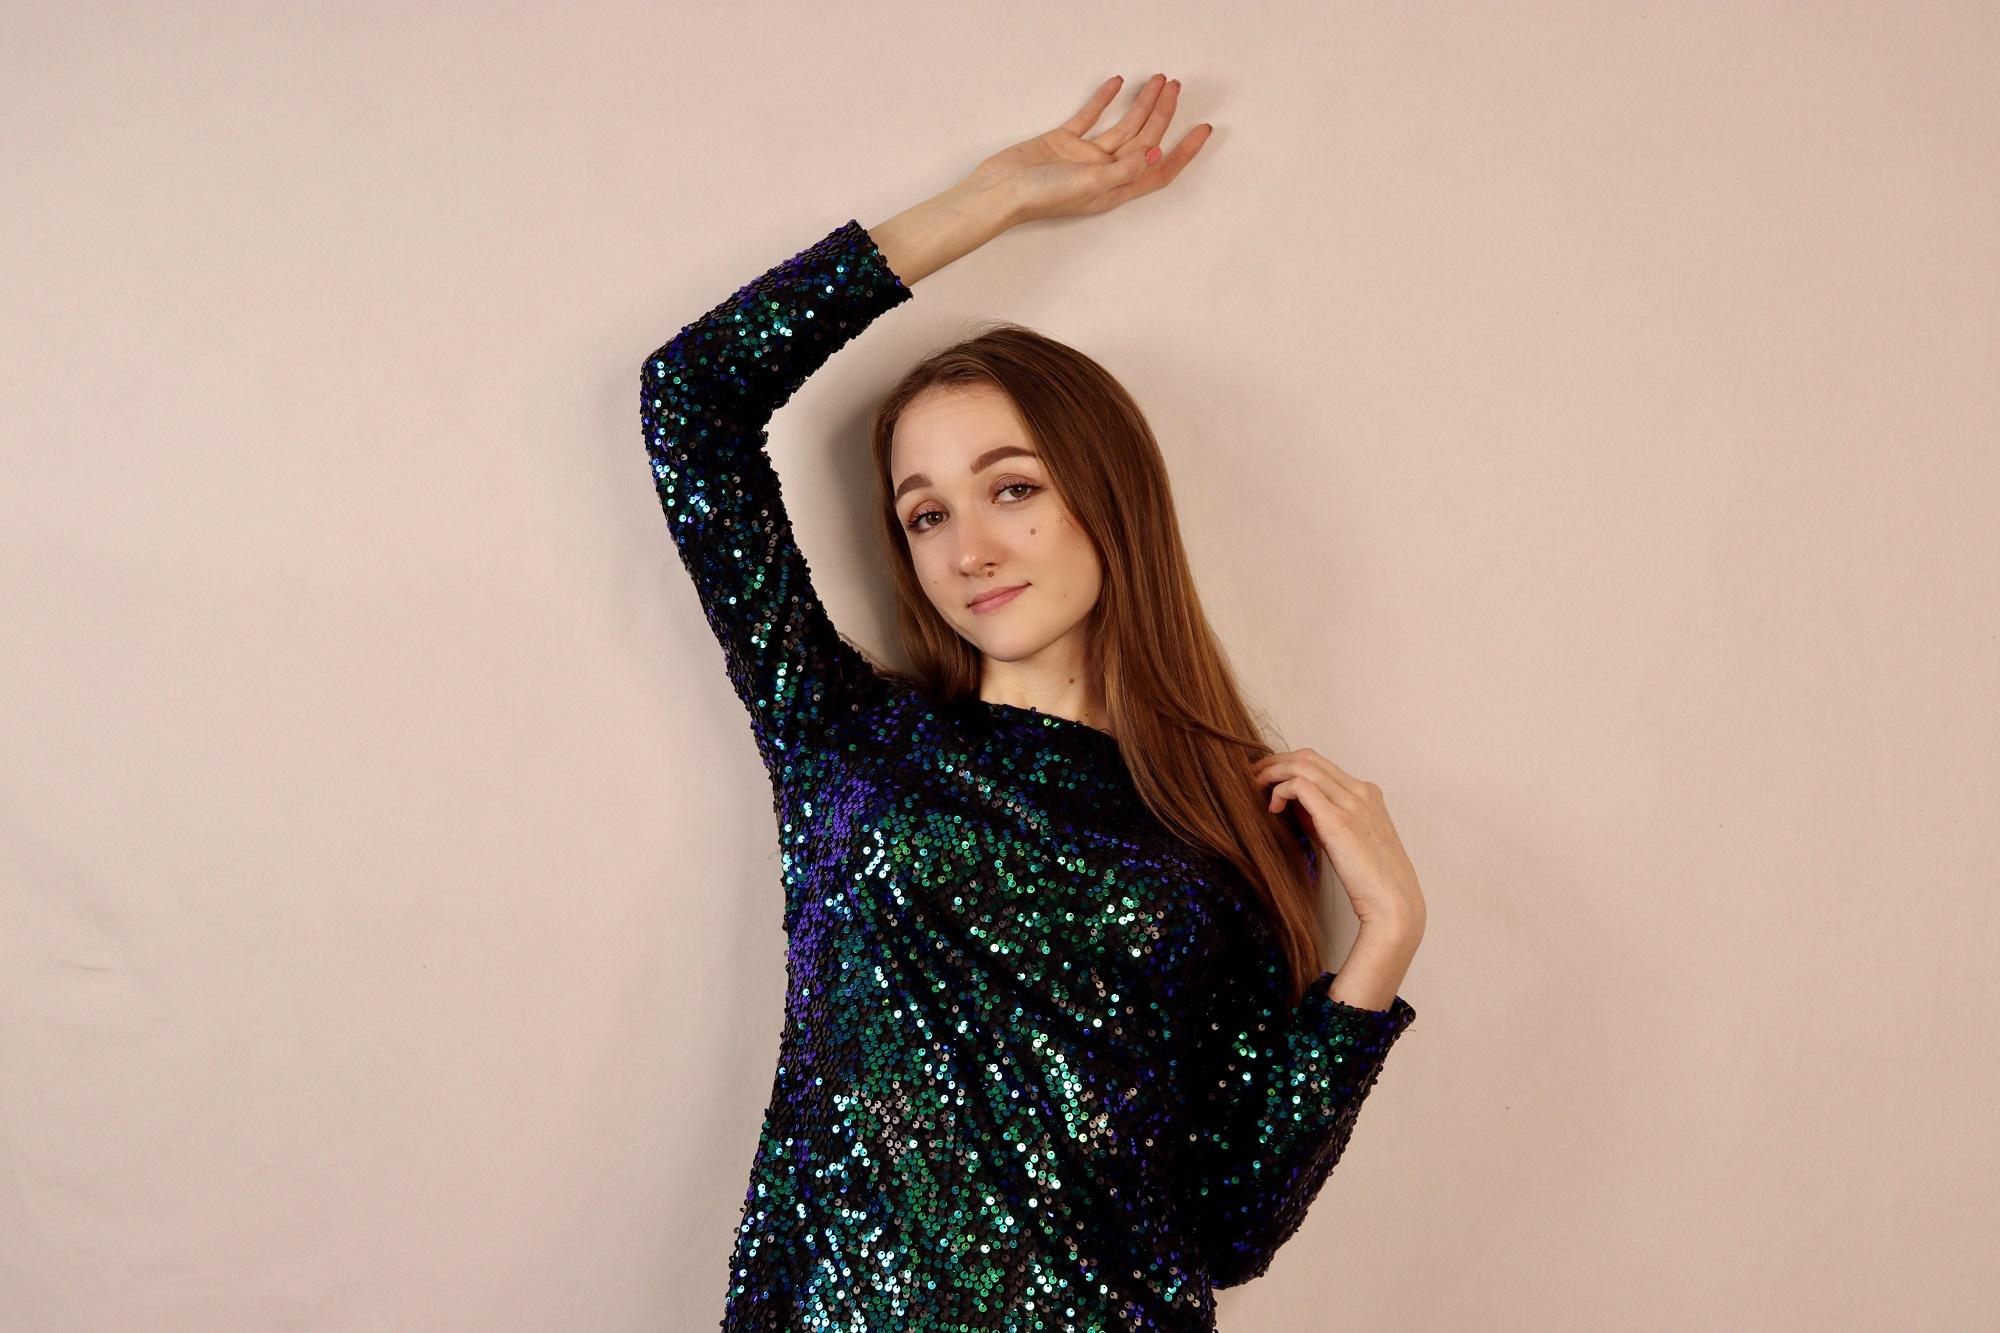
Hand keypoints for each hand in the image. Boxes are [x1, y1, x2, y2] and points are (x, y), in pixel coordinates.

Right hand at [968, 73, 1213, 225]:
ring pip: (1122, 126)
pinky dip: (1104, 100)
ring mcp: (1085, 157)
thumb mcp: (1089, 185)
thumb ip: (1124, 170)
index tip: (1204, 129)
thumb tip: (1156, 154)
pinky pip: (1090, 117)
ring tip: (1158, 80)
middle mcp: (1105, 173)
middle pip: (1144, 140)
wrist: (999, 191)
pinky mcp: (1064, 141)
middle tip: (1175, 87)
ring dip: (1140, 103)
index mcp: (1115, 189)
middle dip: (1163, 114)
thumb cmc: (1041, 197)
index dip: (1184, 152)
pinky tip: (1117, 83)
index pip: (1159, 170)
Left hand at [1249, 748, 1427, 943]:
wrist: (1393, 903)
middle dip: (1275, 762)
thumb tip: (1290, 803)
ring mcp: (1352, 802)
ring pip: (1302, 765)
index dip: (1289, 765)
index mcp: (1367, 794)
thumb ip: (1322, 818)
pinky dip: (1281, 791)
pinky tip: (1273, 809)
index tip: (1269, 778)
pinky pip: (1300, 786)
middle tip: (1254, 777)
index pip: (1320, 764)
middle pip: (1309, 757)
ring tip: (1256, 787)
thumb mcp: (1346, 839)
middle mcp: (1361, 791)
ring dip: (1273, 771)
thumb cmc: (1370, 880)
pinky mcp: (1339, 819)